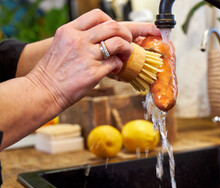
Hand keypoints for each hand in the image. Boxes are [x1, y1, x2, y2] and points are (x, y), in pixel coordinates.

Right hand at [26, 9, 159, 110]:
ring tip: (125, 55)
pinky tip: (115, 69)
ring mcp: (87, 56)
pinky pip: (116, 63)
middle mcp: (78, 40)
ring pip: (118, 43)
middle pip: (113, 26)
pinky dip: (119, 65)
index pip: (98, 15)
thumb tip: (103, 36)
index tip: (116, 30)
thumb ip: (79, 37)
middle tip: (127, 42)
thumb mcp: (62, 44)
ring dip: (127, 48)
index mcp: (69, 30)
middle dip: (125, 33)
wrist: (44, 90)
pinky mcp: (94, 72)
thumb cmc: (54, 70)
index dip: (112, 21)